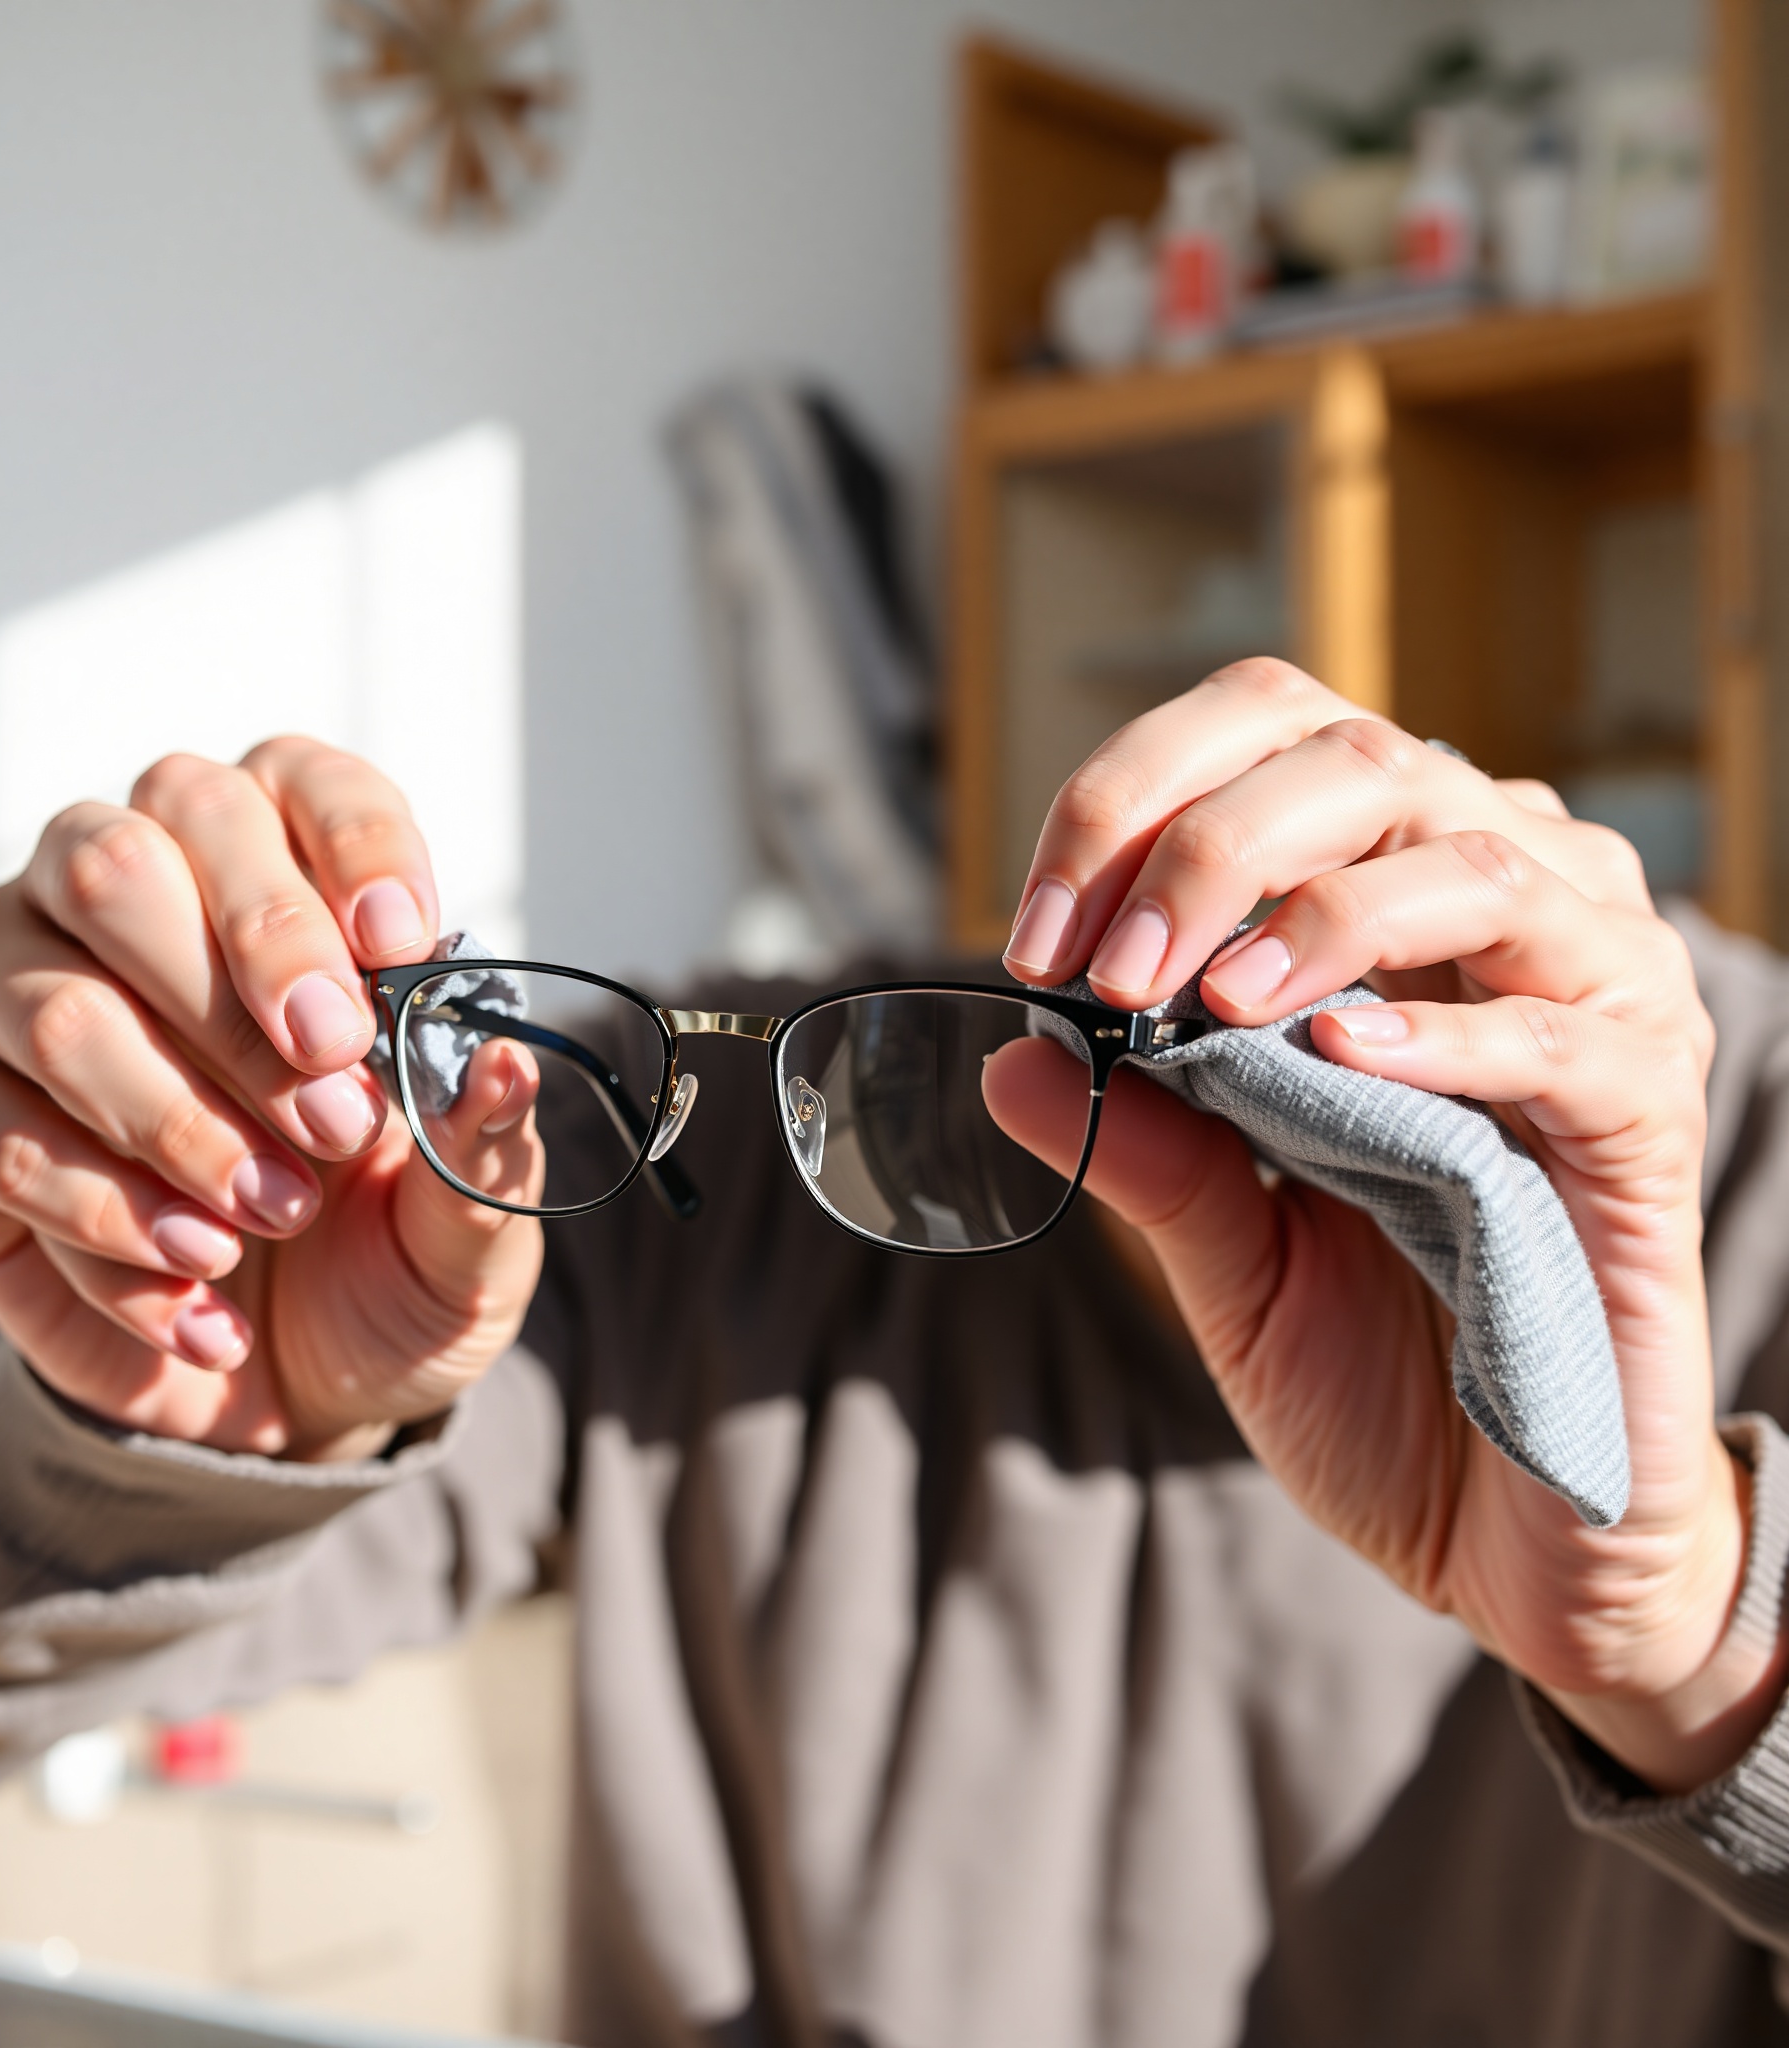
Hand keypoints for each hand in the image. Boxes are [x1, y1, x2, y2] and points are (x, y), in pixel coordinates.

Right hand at [0, 739, 544, 1461]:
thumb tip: (501, 1064)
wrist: (286, 1380)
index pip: (297, 785)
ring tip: (275, 1215)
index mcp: (276, 870)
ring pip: (64, 1010)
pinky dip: (115, 1226)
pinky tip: (198, 1277)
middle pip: (127, 857)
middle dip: (247, 985)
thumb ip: (486, 1148)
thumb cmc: (380, 1253)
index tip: (399, 946)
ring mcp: (2, 980)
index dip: (348, 849)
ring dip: (186, 1131)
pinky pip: (5, 1142)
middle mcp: (116, 884)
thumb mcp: (465, 1226)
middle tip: (339, 1114)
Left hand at [984, 660, 1780, 1793]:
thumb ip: (1148, 1152)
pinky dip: (1445, 1033)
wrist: (1505, 1526)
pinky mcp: (1650, 1119)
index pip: (1274, 742)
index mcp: (1386, 916)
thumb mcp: (1229, 1254)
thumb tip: (1011, 1057)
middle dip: (1209, 845)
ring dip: (1322, 913)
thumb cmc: (1373, 1365)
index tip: (1033, 937)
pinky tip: (1342, 1061)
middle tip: (1104, 970)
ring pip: (1477, 861)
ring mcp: (1596, 1006)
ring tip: (1214, 1001)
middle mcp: (1502, 921)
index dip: (1138, 799)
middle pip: (1366, 763)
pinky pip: (1565, 1033)